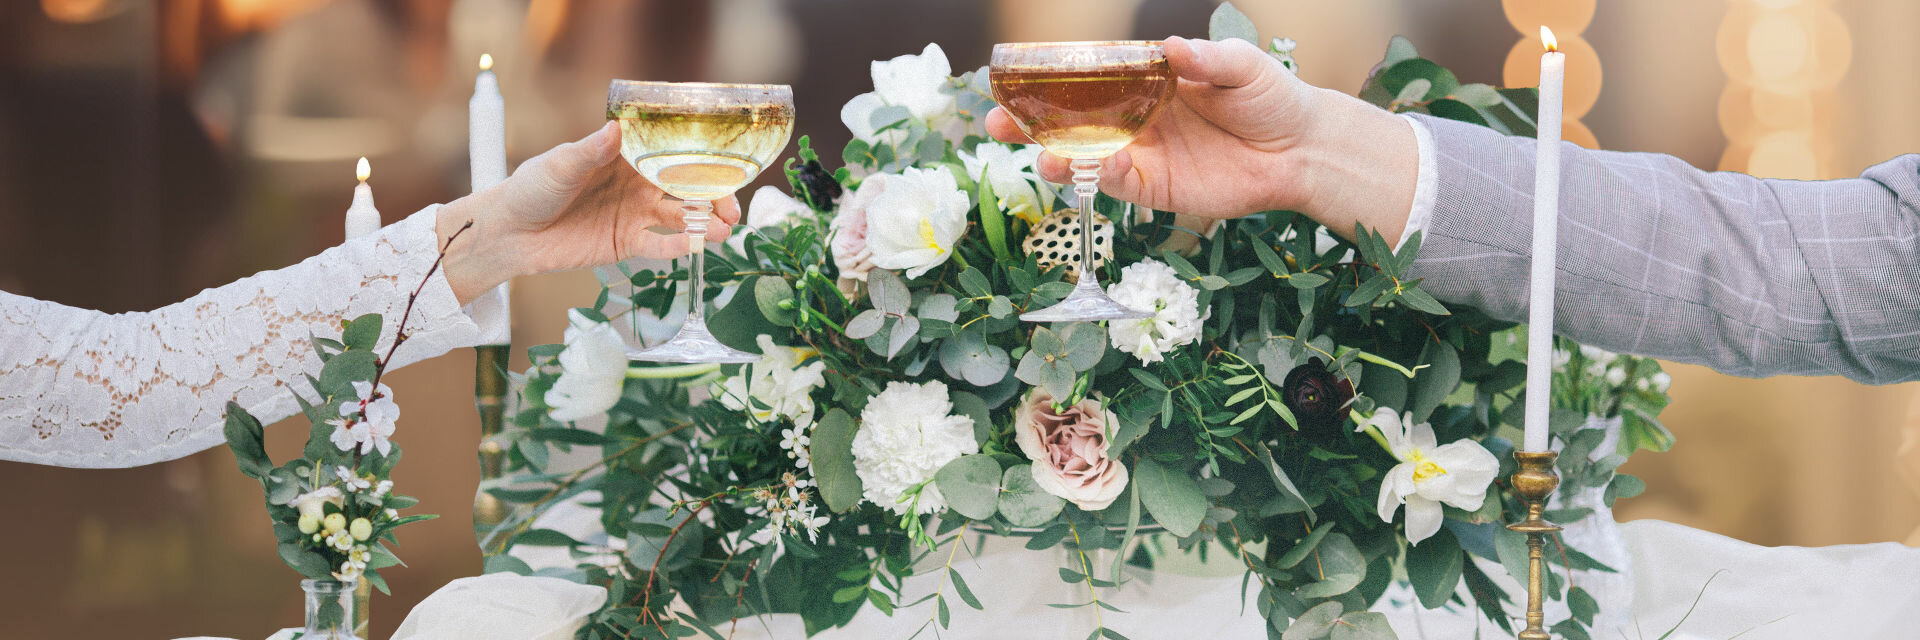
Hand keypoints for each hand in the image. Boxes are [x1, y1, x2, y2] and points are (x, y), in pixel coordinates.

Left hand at [438, 122, 740, 302]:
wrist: (509, 233)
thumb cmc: (530, 188)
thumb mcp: (560, 164)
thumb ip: (592, 151)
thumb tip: (617, 130)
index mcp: (626, 156)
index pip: (671, 153)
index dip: (700, 159)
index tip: (725, 164)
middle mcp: (637, 183)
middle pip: (686, 188)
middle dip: (714, 197)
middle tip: (732, 209)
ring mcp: (634, 214)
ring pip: (679, 218)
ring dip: (703, 224)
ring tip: (723, 231)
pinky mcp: (626, 244)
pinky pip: (657, 245)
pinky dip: (676, 247)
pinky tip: (692, 247)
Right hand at [986, 36, 1416, 238]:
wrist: (1301, 150)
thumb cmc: (1270, 98)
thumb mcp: (1241, 65)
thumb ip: (1205, 58)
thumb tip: (1172, 48)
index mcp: (1144, 82)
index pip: (1087, 79)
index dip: (1050, 79)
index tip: (1015, 78)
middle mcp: (1133, 118)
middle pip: (1069, 122)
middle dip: (1028, 125)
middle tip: (995, 123)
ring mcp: (1141, 155)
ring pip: (1083, 157)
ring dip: (1054, 156)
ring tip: (1039, 154)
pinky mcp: (1154, 189)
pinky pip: (1116, 184)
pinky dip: (1100, 177)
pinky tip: (1096, 166)